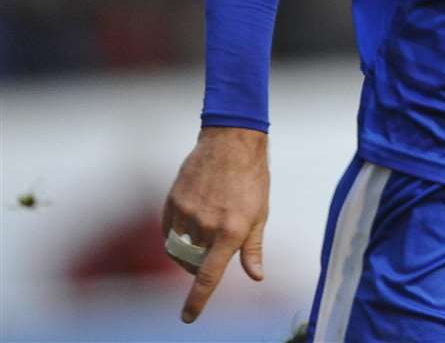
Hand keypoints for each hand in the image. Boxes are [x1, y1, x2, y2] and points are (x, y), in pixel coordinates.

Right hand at [161, 126, 269, 323]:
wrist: (231, 143)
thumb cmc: (251, 179)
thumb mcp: (260, 214)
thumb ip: (253, 248)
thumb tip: (256, 276)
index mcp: (232, 231)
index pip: (209, 275)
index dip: (197, 300)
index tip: (188, 318)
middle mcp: (207, 225)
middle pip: (194, 264)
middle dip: (201, 265)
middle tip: (214, 247)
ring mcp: (187, 213)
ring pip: (179, 249)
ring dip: (188, 251)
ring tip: (204, 232)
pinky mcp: (172, 203)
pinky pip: (168, 232)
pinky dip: (176, 236)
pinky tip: (189, 223)